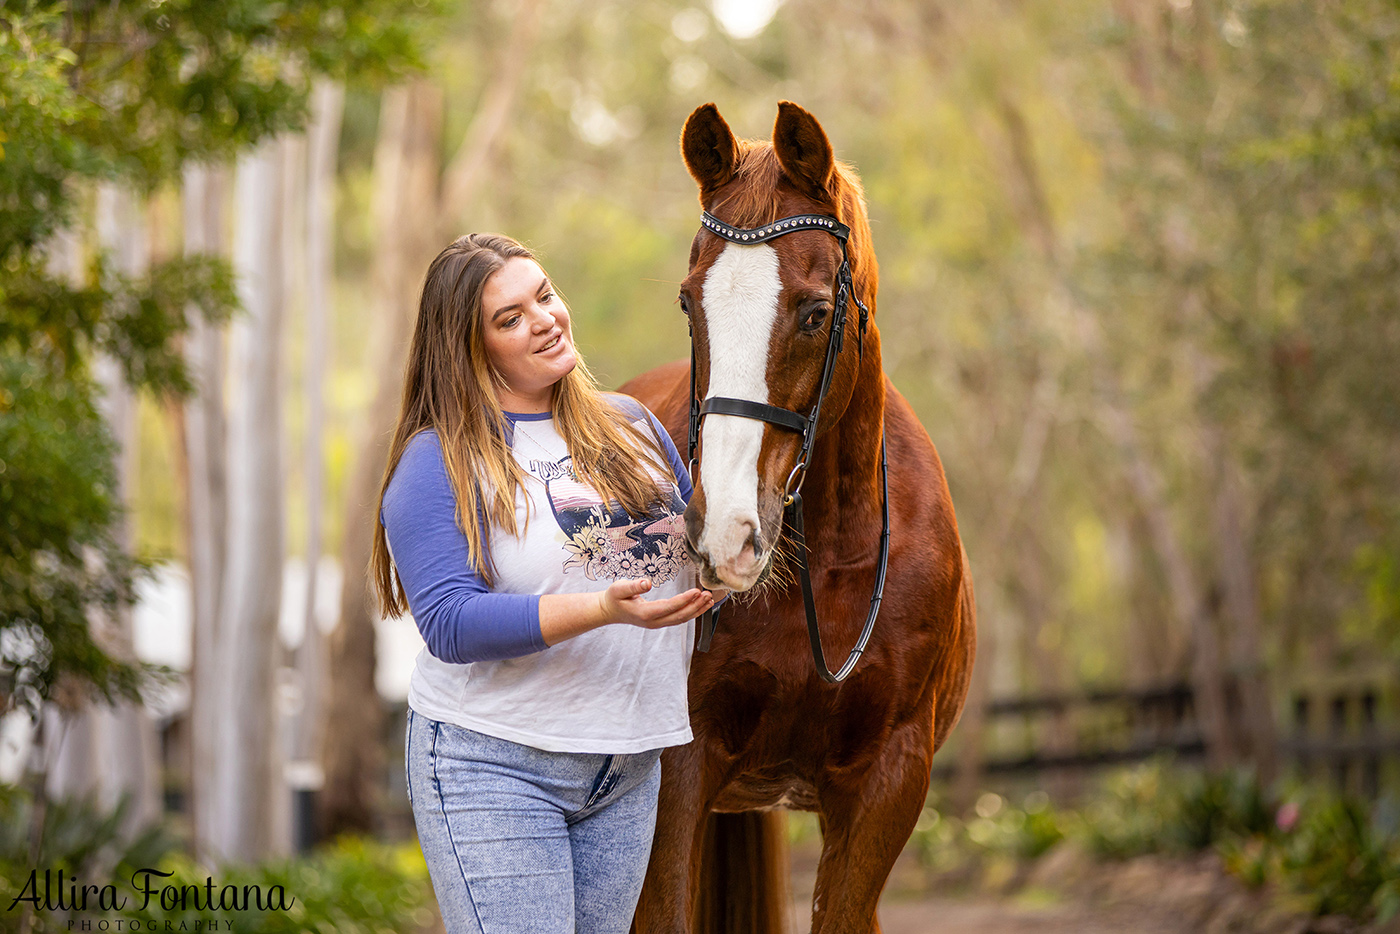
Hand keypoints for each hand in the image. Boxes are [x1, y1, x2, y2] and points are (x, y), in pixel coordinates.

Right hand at [599, 578, 715, 630]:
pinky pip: (679, 618)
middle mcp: (653, 622)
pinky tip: (701, 605)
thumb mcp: (619, 588)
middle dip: (695, 606)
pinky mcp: (660, 621)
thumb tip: (646, 583)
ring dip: (697, 610)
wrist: (609, 610)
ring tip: (710, 599)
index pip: (669, 607)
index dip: (684, 600)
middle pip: (679, 616)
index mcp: (645, 613)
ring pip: (681, 619)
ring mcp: (657, 624)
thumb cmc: (614, 597)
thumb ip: (632, 586)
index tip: (696, 591)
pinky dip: (692, 612)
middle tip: (708, 594)